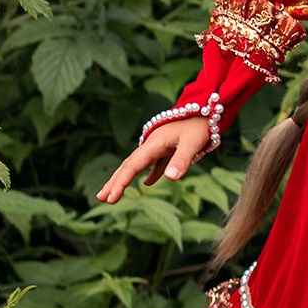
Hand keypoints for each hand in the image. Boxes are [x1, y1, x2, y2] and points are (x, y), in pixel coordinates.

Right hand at [96, 114, 214, 205]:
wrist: (207, 109)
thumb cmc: (199, 125)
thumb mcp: (192, 143)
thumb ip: (181, 160)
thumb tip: (171, 178)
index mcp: (153, 144)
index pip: (132, 166)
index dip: (120, 183)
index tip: (110, 198)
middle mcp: (152, 145)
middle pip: (128, 165)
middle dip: (114, 181)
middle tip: (100, 198)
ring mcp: (159, 147)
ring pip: (137, 165)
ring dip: (125, 178)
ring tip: (114, 193)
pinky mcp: (169, 148)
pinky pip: (154, 163)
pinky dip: (149, 173)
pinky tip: (147, 183)